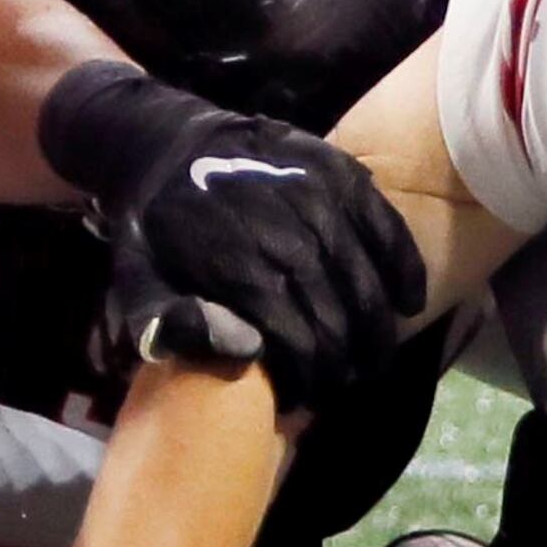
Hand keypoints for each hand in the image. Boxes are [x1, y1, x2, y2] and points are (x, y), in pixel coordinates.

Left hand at [41, 63, 428, 406]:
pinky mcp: (340, 173)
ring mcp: (315, 197)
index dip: (306, 376)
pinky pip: (386, 228)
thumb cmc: (155, 231)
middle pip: (332, 312)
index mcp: (231, 261)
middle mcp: (280, 228)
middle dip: (343, 361)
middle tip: (343, 386)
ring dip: (376, 329)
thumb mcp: (136, 283)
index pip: (290, 335)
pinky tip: (410, 305)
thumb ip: (169, 324)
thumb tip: (242, 352)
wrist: (167, 145)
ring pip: (363, 278)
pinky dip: (405, 269)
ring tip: (374, 361)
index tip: (305, 401)